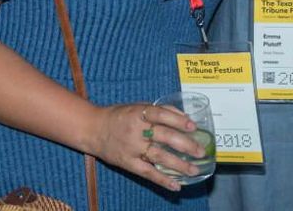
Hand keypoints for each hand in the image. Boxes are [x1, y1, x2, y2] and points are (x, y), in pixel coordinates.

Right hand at [89, 102, 206, 191]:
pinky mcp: (128, 163)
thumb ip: (161, 110)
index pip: (161, 115)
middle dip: (185, 144)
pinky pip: (147, 173)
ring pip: (159, 156)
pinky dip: (162, 180)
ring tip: (194, 170)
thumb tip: (185, 116)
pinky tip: (176, 185)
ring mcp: (132, 148)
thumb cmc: (119, 116)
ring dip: (178, 164)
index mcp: (140, 113)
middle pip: (164, 136)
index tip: (193, 126)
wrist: (93, 129)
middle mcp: (137, 130)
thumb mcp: (138, 107)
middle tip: (200, 151)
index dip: (178, 120)